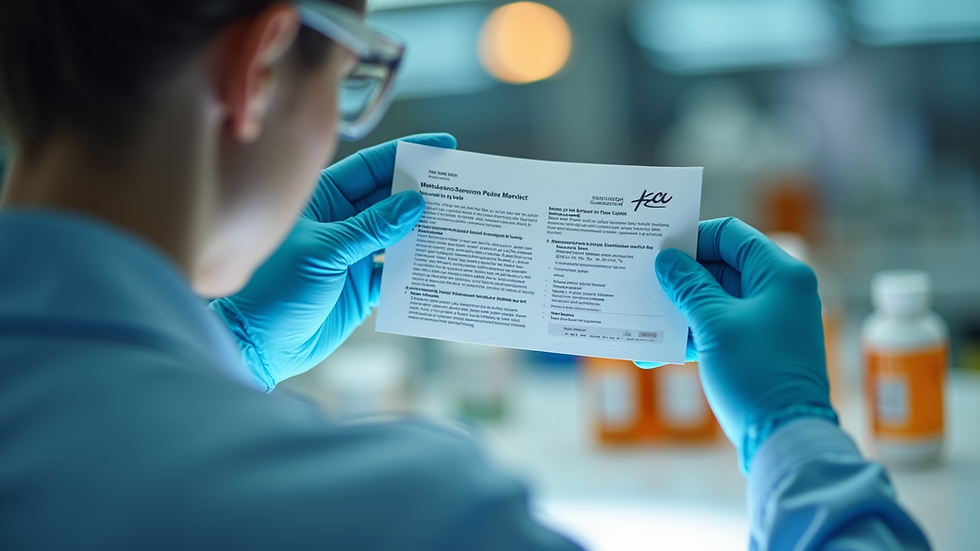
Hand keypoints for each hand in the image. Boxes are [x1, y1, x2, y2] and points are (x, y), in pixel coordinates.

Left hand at [210, 133, 456, 390]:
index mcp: (322, 199)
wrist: (256, 345)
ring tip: (461, 222)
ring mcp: (352, 255)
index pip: (370, 167)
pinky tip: (441, 262)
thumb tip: (414, 204)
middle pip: (390, 198)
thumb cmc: (272, 290)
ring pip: (398, 235)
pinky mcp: (361, 287)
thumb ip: (370, 228)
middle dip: (424, 191)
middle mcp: (340, 222)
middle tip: (462, 186)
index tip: (443, 146)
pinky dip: (417, 269)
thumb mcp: (324, 250)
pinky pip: (397, 272)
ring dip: (425, 230)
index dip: (407, 154)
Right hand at [639, 218, 835, 471]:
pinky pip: (719, 327)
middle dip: (680, 277)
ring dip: (680, 308)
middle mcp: (779, 291)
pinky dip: (692, 334)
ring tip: (642, 317)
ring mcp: (770, 320)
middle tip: (642, 281)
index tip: (658, 251)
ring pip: (716, 299)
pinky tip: (655, 351)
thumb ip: (688, 286)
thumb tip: (666, 259)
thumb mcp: (714, 324)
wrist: (784, 437)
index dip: (692, 239)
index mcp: (779, 273)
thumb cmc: (755, 373)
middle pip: (721, 266)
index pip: (729, 234)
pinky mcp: (758, 347)